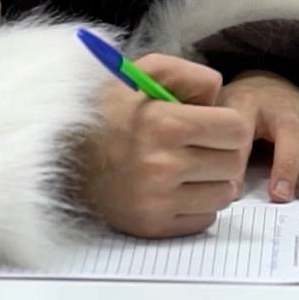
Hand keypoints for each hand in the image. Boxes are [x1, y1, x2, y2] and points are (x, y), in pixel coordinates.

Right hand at [77, 54, 251, 237]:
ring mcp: (156, 200)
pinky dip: (197, 205)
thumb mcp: (143, 73)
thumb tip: (218, 95)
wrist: (61, 155)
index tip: (211, 124)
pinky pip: (205, 219)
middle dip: (222, 152)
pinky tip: (176, 190)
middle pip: (234, 164)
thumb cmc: (108, 110)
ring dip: (213, 181)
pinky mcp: (151, 226)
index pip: (236, 130)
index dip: (228, 124)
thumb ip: (189, 73)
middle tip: (198, 146)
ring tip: (187, 168)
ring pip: (224, 195)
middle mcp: (162, 166)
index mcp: (164, 124)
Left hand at [220, 71, 298, 202]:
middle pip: (290, 133)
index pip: (244, 128)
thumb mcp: (221, 117)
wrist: (268, 85)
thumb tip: (222, 189)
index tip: (234, 190)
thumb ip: (220, 146)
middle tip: (281, 196)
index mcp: (250, 103)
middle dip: (286, 166)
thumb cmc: (240, 107)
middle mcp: (284, 109)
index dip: (240, 157)